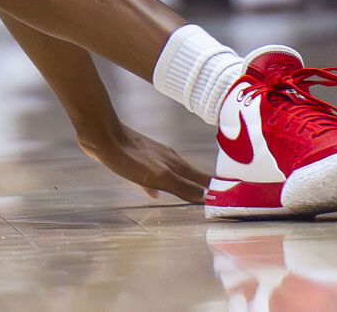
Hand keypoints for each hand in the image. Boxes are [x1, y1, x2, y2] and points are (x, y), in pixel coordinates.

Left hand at [79, 123, 208, 202]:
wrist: (101, 134)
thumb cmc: (129, 157)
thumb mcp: (159, 176)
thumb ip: (183, 187)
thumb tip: (209, 198)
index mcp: (177, 165)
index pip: (205, 181)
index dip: (219, 191)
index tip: (235, 200)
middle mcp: (169, 160)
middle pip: (192, 178)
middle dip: (204, 190)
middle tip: (218, 203)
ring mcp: (153, 158)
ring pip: (175, 176)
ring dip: (184, 188)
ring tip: (192, 199)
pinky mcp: (137, 159)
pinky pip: (154, 175)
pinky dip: (160, 185)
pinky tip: (154, 193)